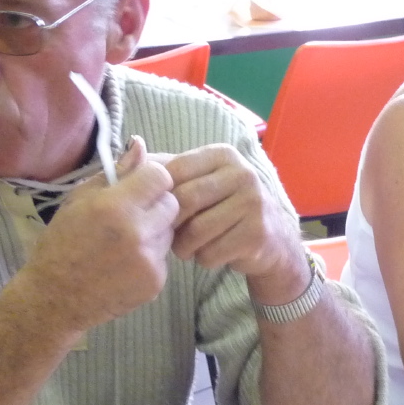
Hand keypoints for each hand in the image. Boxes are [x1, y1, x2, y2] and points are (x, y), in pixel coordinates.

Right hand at [21, 135, 178, 329]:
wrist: (55, 299)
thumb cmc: (62, 243)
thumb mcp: (79, 200)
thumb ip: (115, 172)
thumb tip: (141, 144)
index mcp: (114, 206)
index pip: (160, 176)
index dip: (150, 179)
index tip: (138, 187)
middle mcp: (136, 232)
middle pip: (172, 202)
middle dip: (156, 204)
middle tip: (133, 215)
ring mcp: (149, 260)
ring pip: (170, 230)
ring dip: (155, 230)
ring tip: (125, 241)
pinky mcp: (155, 282)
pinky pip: (165, 256)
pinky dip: (151, 256)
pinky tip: (126, 263)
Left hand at [159, 144, 303, 281]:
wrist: (270, 240)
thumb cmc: (222, 208)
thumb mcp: (197, 181)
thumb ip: (164, 166)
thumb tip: (133, 145)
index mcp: (223, 155)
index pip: (176, 170)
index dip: (161, 196)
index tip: (159, 210)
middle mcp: (242, 173)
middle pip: (186, 200)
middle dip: (172, 224)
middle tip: (172, 234)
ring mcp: (254, 202)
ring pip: (197, 230)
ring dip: (185, 246)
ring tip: (188, 246)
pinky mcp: (257, 233)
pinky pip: (212, 252)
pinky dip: (203, 259)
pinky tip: (209, 253)